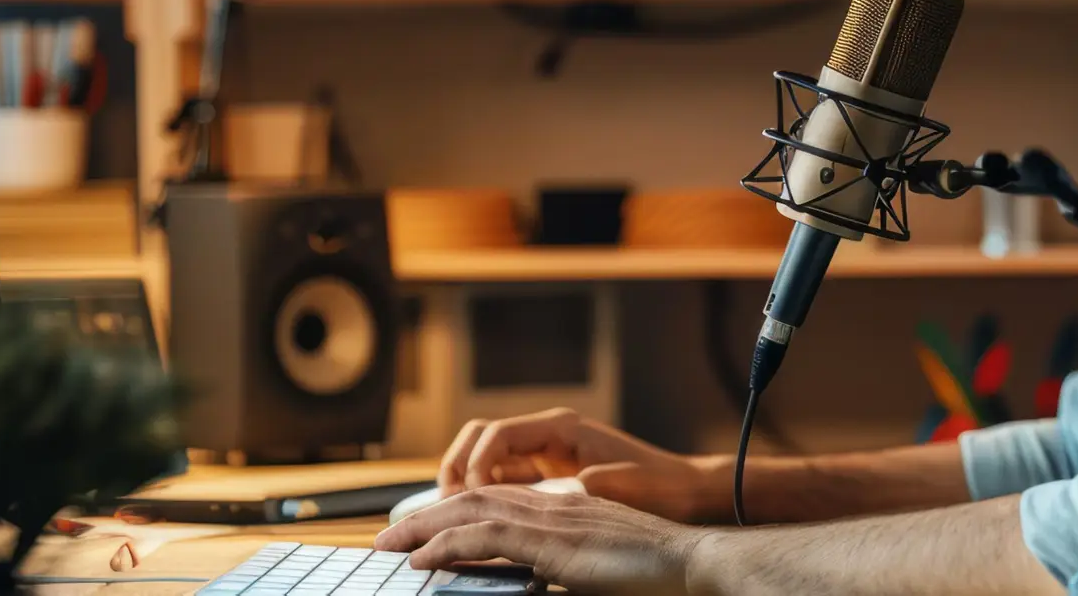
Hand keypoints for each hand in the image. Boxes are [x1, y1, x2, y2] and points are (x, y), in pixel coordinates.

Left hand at [376, 485, 706, 595]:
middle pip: (473, 497)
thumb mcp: (597, 565)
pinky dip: (448, 544)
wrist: (692, 562)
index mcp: (562, 507)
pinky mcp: (552, 540)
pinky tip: (423, 558)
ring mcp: (551, 517)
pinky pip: (487, 535)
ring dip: (422, 527)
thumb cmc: (655, 572)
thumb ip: (561, 566)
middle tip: (386, 539)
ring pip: (470, 510)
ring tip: (389, 545)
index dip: (454, 511)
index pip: (495, 500)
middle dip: (424, 516)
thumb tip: (534, 580)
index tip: (421, 533)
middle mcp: (552, 503)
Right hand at [437, 408, 718, 521]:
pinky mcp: (547, 478)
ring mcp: (545, 456)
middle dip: (455, 470)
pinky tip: (476, 526)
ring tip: (452, 519)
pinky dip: (483, 499)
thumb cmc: (661, 485)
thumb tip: (548, 496)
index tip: (465, 498)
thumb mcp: (622, 486)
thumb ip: (583, 487)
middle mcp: (547, 436)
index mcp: (561, 429)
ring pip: (485, 461)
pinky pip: (502, 482)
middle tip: (445, 509)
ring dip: (464, 485)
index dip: (473, 465)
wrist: (686, 491)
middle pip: (479, 440)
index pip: (496, 435)